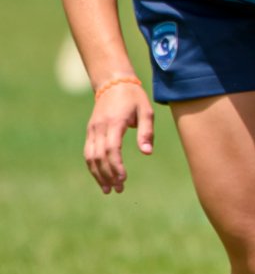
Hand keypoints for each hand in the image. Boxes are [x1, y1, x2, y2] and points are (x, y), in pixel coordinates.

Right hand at [85, 77, 152, 193]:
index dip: (116, 165)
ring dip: (98, 174)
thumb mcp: (146, 111)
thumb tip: (147, 152)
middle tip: (118, 190)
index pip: (111, 149)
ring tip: (108, 189)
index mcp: (114, 123)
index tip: (123, 178)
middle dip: (107, 175)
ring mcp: (92, 130)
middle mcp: (99, 128)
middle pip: (99, 156)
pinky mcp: (90, 132)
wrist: (113, 83)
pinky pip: (88, 153)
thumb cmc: (134, 98)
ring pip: (90, 157)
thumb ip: (147, 132)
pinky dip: (93, 167)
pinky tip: (101, 177)